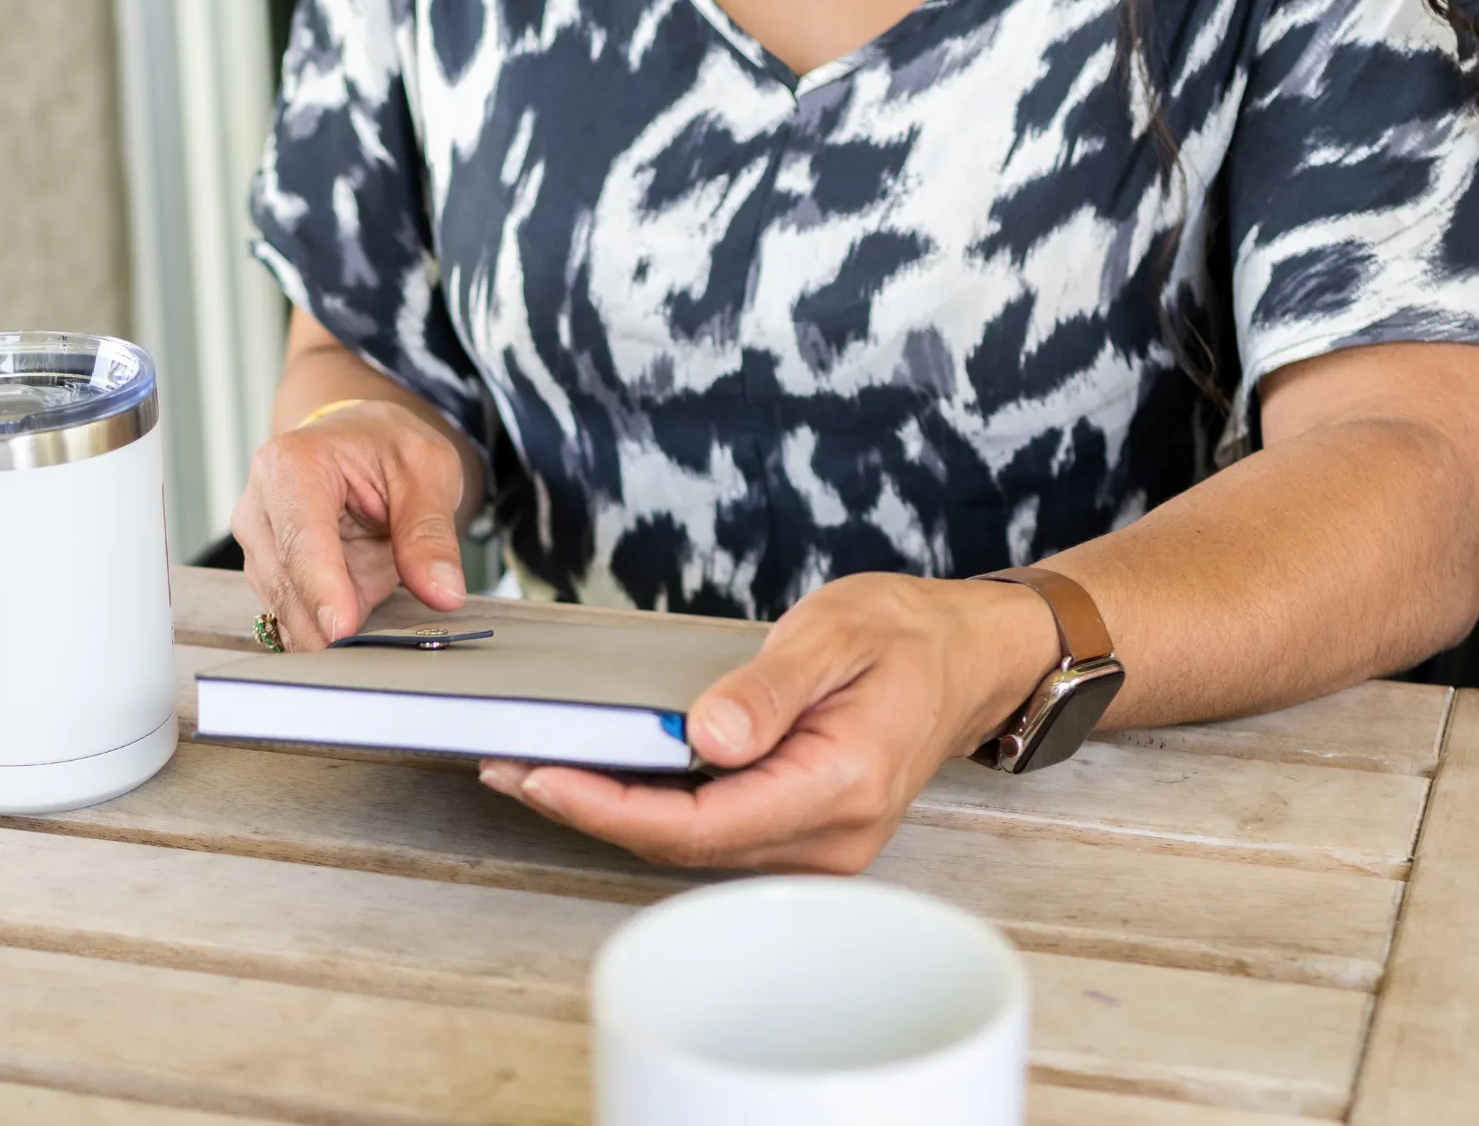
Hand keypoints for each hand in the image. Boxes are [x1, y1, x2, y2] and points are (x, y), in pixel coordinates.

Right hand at [231, 399, 467, 649]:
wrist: (359, 443)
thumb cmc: (385, 448)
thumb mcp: (427, 472)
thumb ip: (430, 533)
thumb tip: (442, 591)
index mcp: (292, 466)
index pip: (301, 538)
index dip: (321, 588)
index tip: (343, 629)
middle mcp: (260, 506)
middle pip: (285, 582)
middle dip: (323, 625)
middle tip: (371, 657)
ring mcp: (259, 544)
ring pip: (284, 608)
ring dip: (324, 634)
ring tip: (371, 649)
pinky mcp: (270, 575)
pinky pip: (291, 616)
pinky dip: (322, 633)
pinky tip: (354, 644)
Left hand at [479, 573, 1058, 872]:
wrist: (970, 657)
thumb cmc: (908, 636)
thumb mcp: (835, 633)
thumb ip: (768, 688)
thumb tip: (707, 735)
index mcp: (839, 786)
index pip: (699, 822)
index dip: (608, 807)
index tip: (540, 776)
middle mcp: (829, 837)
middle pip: (683, 844)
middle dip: (590, 809)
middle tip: (507, 767)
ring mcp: (818, 844)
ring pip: (692, 844)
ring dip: (612, 812)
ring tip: (534, 770)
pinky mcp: (803, 833)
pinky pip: (713, 832)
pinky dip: (651, 809)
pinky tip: (602, 779)